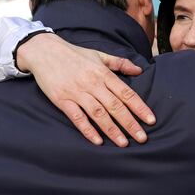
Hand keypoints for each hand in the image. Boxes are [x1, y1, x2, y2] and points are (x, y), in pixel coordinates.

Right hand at [17, 33, 155, 146]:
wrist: (44, 51)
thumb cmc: (74, 54)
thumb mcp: (99, 55)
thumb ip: (120, 63)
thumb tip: (139, 71)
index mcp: (103, 73)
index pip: (126, 93)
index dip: (139, 107)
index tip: (151, 120)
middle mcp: (92, 84)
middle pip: (115, 106)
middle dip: (130, 123)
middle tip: (142, 138)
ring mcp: (77, 92)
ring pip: (98, 114)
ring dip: (112, 130)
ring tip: (124, 143)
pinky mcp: (62, 100)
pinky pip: (77, 117)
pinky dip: (87, 129)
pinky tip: (97, 141)